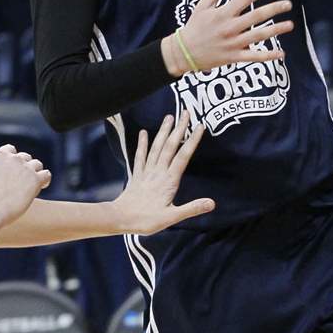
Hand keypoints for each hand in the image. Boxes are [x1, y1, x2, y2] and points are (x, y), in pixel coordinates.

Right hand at [0, 144, 51, 226]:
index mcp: (0, 155)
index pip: (10, 150)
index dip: (10, 161)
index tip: (8, 173)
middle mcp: (15, 159)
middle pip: (25, 157)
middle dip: (22, 167)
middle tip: (17, 182)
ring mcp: (26, 168)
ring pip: (36, 165)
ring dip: (34, 173)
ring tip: (28, 185)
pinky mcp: (36, 180)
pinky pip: (46, 174)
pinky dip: (44, 180)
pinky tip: (40, 186)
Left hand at [112, 113, 214, 234]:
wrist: (119, 219)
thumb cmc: (146, 220)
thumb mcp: (171, 217)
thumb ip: (192, 208)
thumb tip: (212, 203)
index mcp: (169, 181)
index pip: (183, 156)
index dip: (192, 140)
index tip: (200, 126)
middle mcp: (158, 172)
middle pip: (170, 146)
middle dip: (179, 128)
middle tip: (186, 112)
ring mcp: (146, 172)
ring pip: (156, 147)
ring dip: (163, 131)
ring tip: (169, 116)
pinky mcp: (137, 175)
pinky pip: (140, 156)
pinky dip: (142, 144)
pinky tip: (143, 133)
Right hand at [161, 0, 294, 76]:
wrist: (183, 53)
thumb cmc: (194, 26)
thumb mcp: (203, 5)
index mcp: (223, 13)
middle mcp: (229, 27)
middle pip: (255, 16)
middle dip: (273, 9)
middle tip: (288, 4)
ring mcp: (232, 43)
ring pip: (258, 36)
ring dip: (275, 30)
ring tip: (290, 24)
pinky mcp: (234, 57)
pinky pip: (253, 57)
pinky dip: (268, 56)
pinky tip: (282, 53)